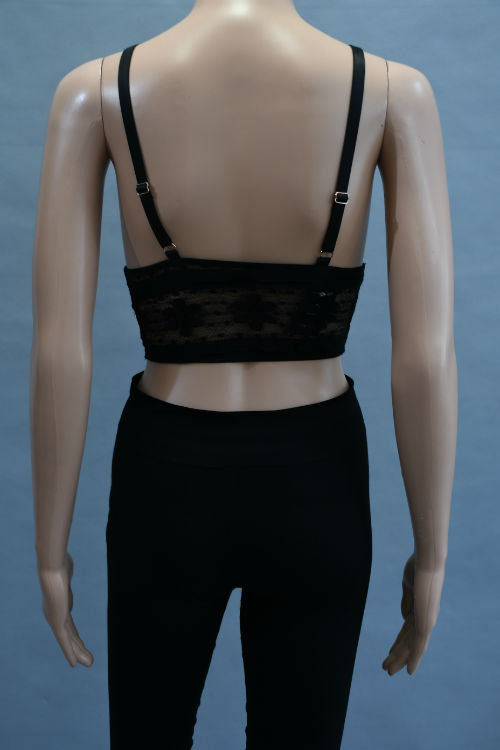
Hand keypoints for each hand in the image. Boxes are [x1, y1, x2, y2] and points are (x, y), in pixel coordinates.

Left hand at [37, 551, 93, 667]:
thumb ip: (65, 570)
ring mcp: (54, 619)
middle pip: (70, 635)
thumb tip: (66, 561)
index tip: (80, 644)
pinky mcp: (56, 622)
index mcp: (57, 606)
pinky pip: (65, 641)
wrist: (51, 567)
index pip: (69, 625)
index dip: (75, 636)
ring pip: (69, 641)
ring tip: (90, 664)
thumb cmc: (58, 564)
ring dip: (79, 653)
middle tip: (89, 660)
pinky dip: (70, 653)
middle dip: (79, 648)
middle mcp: (54, 615)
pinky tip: (74, 664)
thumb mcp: (65, 569)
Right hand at [382, 552, 444, 675]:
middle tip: (386, 667)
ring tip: (387, 670)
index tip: (389, 652)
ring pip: (411, 647)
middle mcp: (427, 618)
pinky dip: (414, 659)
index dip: (398, 642)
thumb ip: (407, 602)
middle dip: (397, 655)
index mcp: (422, 609)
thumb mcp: (409, 585)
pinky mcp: (426, 623)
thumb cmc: (418, 567)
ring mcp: (427, 622)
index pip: (407, 631)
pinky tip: (409, 671)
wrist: (427, 560)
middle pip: (409, 641)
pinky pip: (419, 645)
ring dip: (400, 659)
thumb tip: (404, 617)